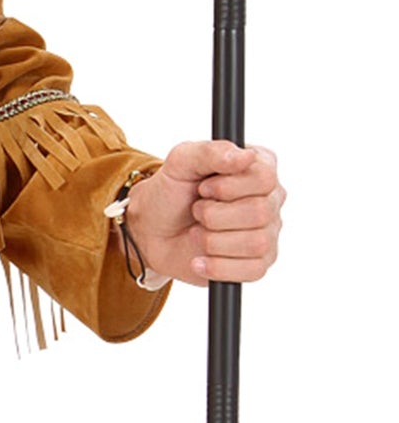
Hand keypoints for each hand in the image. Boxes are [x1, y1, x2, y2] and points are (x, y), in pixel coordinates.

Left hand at [124, 141, 283, 288]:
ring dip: (213, 240)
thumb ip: (210, 152)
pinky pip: (252, 271)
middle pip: (260, 212)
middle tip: (196, 210)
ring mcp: (267, 234)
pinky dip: (218, 266)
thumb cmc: (170, 191)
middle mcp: (269, 200)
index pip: (265, 177)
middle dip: (214, 214)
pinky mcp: (258, 263)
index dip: (228, 186)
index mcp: (257, 168)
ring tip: (197, 232)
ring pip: (256, 243)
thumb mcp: (180, 161)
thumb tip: (246, 156)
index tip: (203, 188)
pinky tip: (199, 259)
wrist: (152, 228)